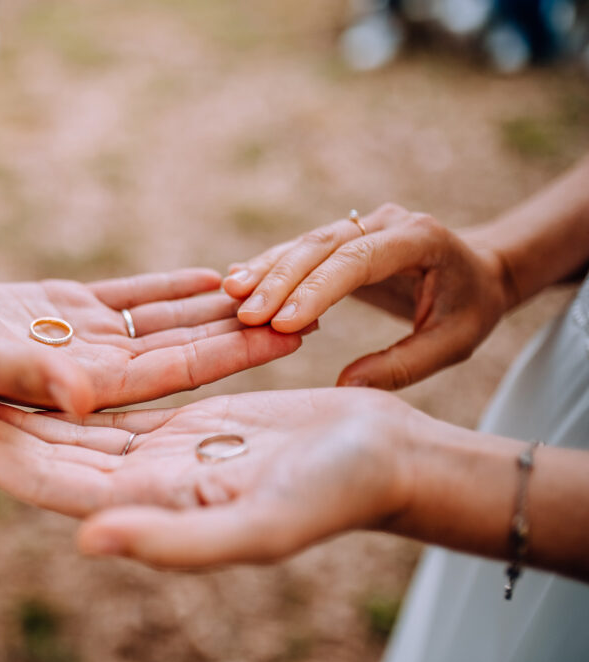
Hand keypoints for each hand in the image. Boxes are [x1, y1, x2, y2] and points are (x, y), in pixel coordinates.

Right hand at [0, 269, 305, 412]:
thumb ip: (33, 377)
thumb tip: (84, 397)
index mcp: (91, 389)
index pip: (178, 372)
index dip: (234, 351)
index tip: (289, 332)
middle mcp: (103, 368)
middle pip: (189, 348)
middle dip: (247, 330)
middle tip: (312, 309)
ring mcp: (93, 340)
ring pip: (169, 321)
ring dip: (219, 306)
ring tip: (275, 286)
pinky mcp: (76, 311)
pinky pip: (134, 297)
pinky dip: (172, 286)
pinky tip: (214, 276)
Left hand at [0, 388, 418, 566]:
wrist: (385, 459)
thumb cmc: (337, 496)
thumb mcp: (259, 525)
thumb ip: (174, 541)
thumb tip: (88, 541)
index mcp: (151, 510)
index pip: (51, 483)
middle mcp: (145, 486)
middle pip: (51, 452)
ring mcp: (163, 453)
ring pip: (79, 422)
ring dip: (27, 397)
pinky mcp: (185, 421)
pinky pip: (122, 394)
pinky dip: (84, 376)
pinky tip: (51, 355)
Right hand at [222, 204, 509, 388]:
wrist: (479, 269)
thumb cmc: (470, 308)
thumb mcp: (453, 343)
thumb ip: (402, 365)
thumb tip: (346, 389)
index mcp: (419, 239)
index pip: (358, 260)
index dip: (318, 289)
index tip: (283, 321)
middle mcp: (385, 222)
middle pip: (322, 245)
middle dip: (280, 279)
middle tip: (246, 313)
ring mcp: (360, 223)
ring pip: (305, 243)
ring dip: (266, 269)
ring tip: (231, 293)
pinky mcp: (342, 236)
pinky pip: (301, 249)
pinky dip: (270, 266)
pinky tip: (238, 280)